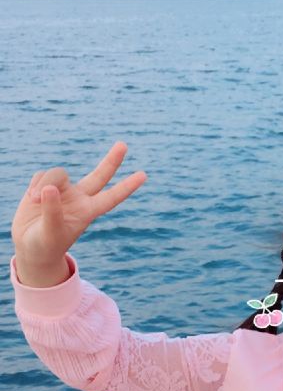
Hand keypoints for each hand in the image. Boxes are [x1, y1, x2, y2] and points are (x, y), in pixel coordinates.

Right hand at [11, 142, 146, 270]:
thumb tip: (50, 188)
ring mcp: (63, 190)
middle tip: (123, 145)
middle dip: (112, 160)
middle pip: (99, 175)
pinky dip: (34, 185)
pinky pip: (41, 175)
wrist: (30, 245)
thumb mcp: (50, 233)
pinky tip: (31, 199)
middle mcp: (79, 198)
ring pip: (57, 174)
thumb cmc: (44, 245)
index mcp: (87, 212)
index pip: (111, 198)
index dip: (126, 187)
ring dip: (44, 184)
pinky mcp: (45, 184)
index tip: (144, 176)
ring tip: (35, 200)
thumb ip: (52, 211)